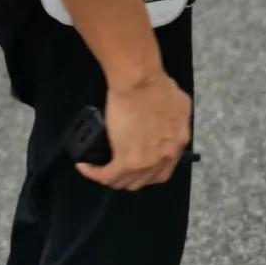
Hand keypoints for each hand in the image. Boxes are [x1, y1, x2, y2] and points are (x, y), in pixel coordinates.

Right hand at [77, 71, 191, 190]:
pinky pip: (107, 176)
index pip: (165, 169)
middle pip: (145, 180)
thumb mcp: (179, 101)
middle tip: (116, 166)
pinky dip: (94, 174)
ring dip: (112, 178)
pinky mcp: (126, 161)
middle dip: (130, 177)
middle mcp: (166, 157)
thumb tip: (166, 123)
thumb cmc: (157, 84)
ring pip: (126, 182)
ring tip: (101, 169)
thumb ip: (175, 118)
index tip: (136, 162)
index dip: (149, 170)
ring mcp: (147, 161)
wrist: (140, 82)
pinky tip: (86, 167)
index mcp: (179, 142)